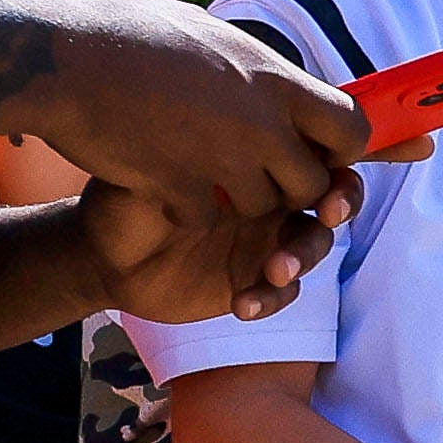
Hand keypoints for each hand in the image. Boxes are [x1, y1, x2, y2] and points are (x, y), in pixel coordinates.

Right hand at [12, 0, 368, 222]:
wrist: (58, 61)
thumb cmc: (124, 35)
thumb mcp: (207, 34)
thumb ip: (253, 69)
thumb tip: (280, 79)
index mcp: (273, 77)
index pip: (351, 126)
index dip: (341, 146)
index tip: (316, 149)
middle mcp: (260, 122)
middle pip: (312, 183)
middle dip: (288, 186)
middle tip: (250, 171)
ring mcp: (222, 159)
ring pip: (260, 207)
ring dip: (236, 201)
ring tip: (196, 167)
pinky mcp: (181, 189)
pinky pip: (206, 218)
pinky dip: (186, 209)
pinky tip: (160, 181)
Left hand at [77, 169, 353, 324]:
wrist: (99, 256)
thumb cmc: (123, 198)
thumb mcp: (147, 165)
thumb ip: (190, 153)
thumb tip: (229, 138)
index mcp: (253, 156)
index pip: (312, 147)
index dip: (342, 153)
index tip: (343, 161)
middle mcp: (270, 195)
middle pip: (333, 193)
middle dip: (341, 202)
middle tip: (326, 212)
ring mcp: (266, 239)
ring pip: (315, 243)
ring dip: (303, 255)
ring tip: (275, 269)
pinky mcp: (254, 279)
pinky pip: (283, 291)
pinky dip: (271, 297)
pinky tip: (244, 304)